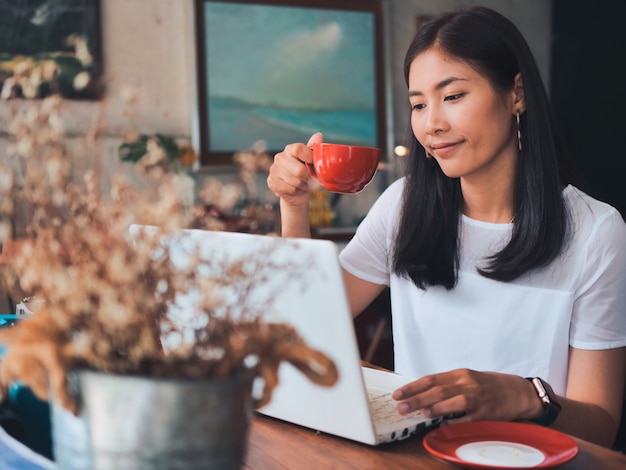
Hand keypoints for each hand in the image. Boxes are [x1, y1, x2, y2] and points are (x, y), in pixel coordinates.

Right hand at [267, 132, 322, 206]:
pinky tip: (297, 189)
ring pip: (296, 181)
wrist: (296, 191)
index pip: (298, 149)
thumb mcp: (311, 161)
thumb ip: (314, 149)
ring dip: (304, 185)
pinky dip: (297, 191)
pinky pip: (291, 189)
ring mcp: (274, 170)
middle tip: (310, 179)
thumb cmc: (305, 173)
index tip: (313, 164)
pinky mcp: (272, 182)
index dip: (309, 157)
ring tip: (304, 184)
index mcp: (290, 149)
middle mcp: (280, 158)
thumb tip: (318, 135)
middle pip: (299, 170)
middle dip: (308, 177)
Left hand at [392, 369, 536, 423]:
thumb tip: (422, 394)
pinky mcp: (486, 413)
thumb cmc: (489, 385)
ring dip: (435, 408)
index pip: (431, 379)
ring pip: (452, 402)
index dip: (413, 387)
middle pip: (438, 391)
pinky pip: (467, 418)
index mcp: (460, 374)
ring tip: (420, 413)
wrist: (518, 392)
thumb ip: (447, 385)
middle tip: (401, 407)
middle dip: (417, 399)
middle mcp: (467, 383)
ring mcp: (477, 398)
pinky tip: (443, 425)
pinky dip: (454, 421)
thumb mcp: (468, 378)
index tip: (398, 394)